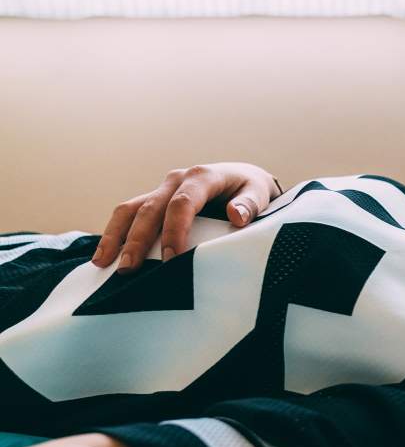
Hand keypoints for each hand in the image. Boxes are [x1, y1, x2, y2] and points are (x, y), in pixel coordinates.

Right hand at [92, 162, 280, 272]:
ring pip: (131, 209)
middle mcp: (177, 179)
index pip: (182, 203)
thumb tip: (236, 215)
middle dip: (138, 239)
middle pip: (150, 208)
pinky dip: (115, 233)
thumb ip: (250, 204)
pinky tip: (104, 257)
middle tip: (128, 269)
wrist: (242, 178)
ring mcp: (162, 189)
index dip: (175, 231)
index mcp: (202, 176)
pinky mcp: (154, 200)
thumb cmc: (251, 189)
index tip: (173, 259)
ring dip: (116, 236)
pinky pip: (130, 214)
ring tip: (103, 263)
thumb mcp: (260, 193)